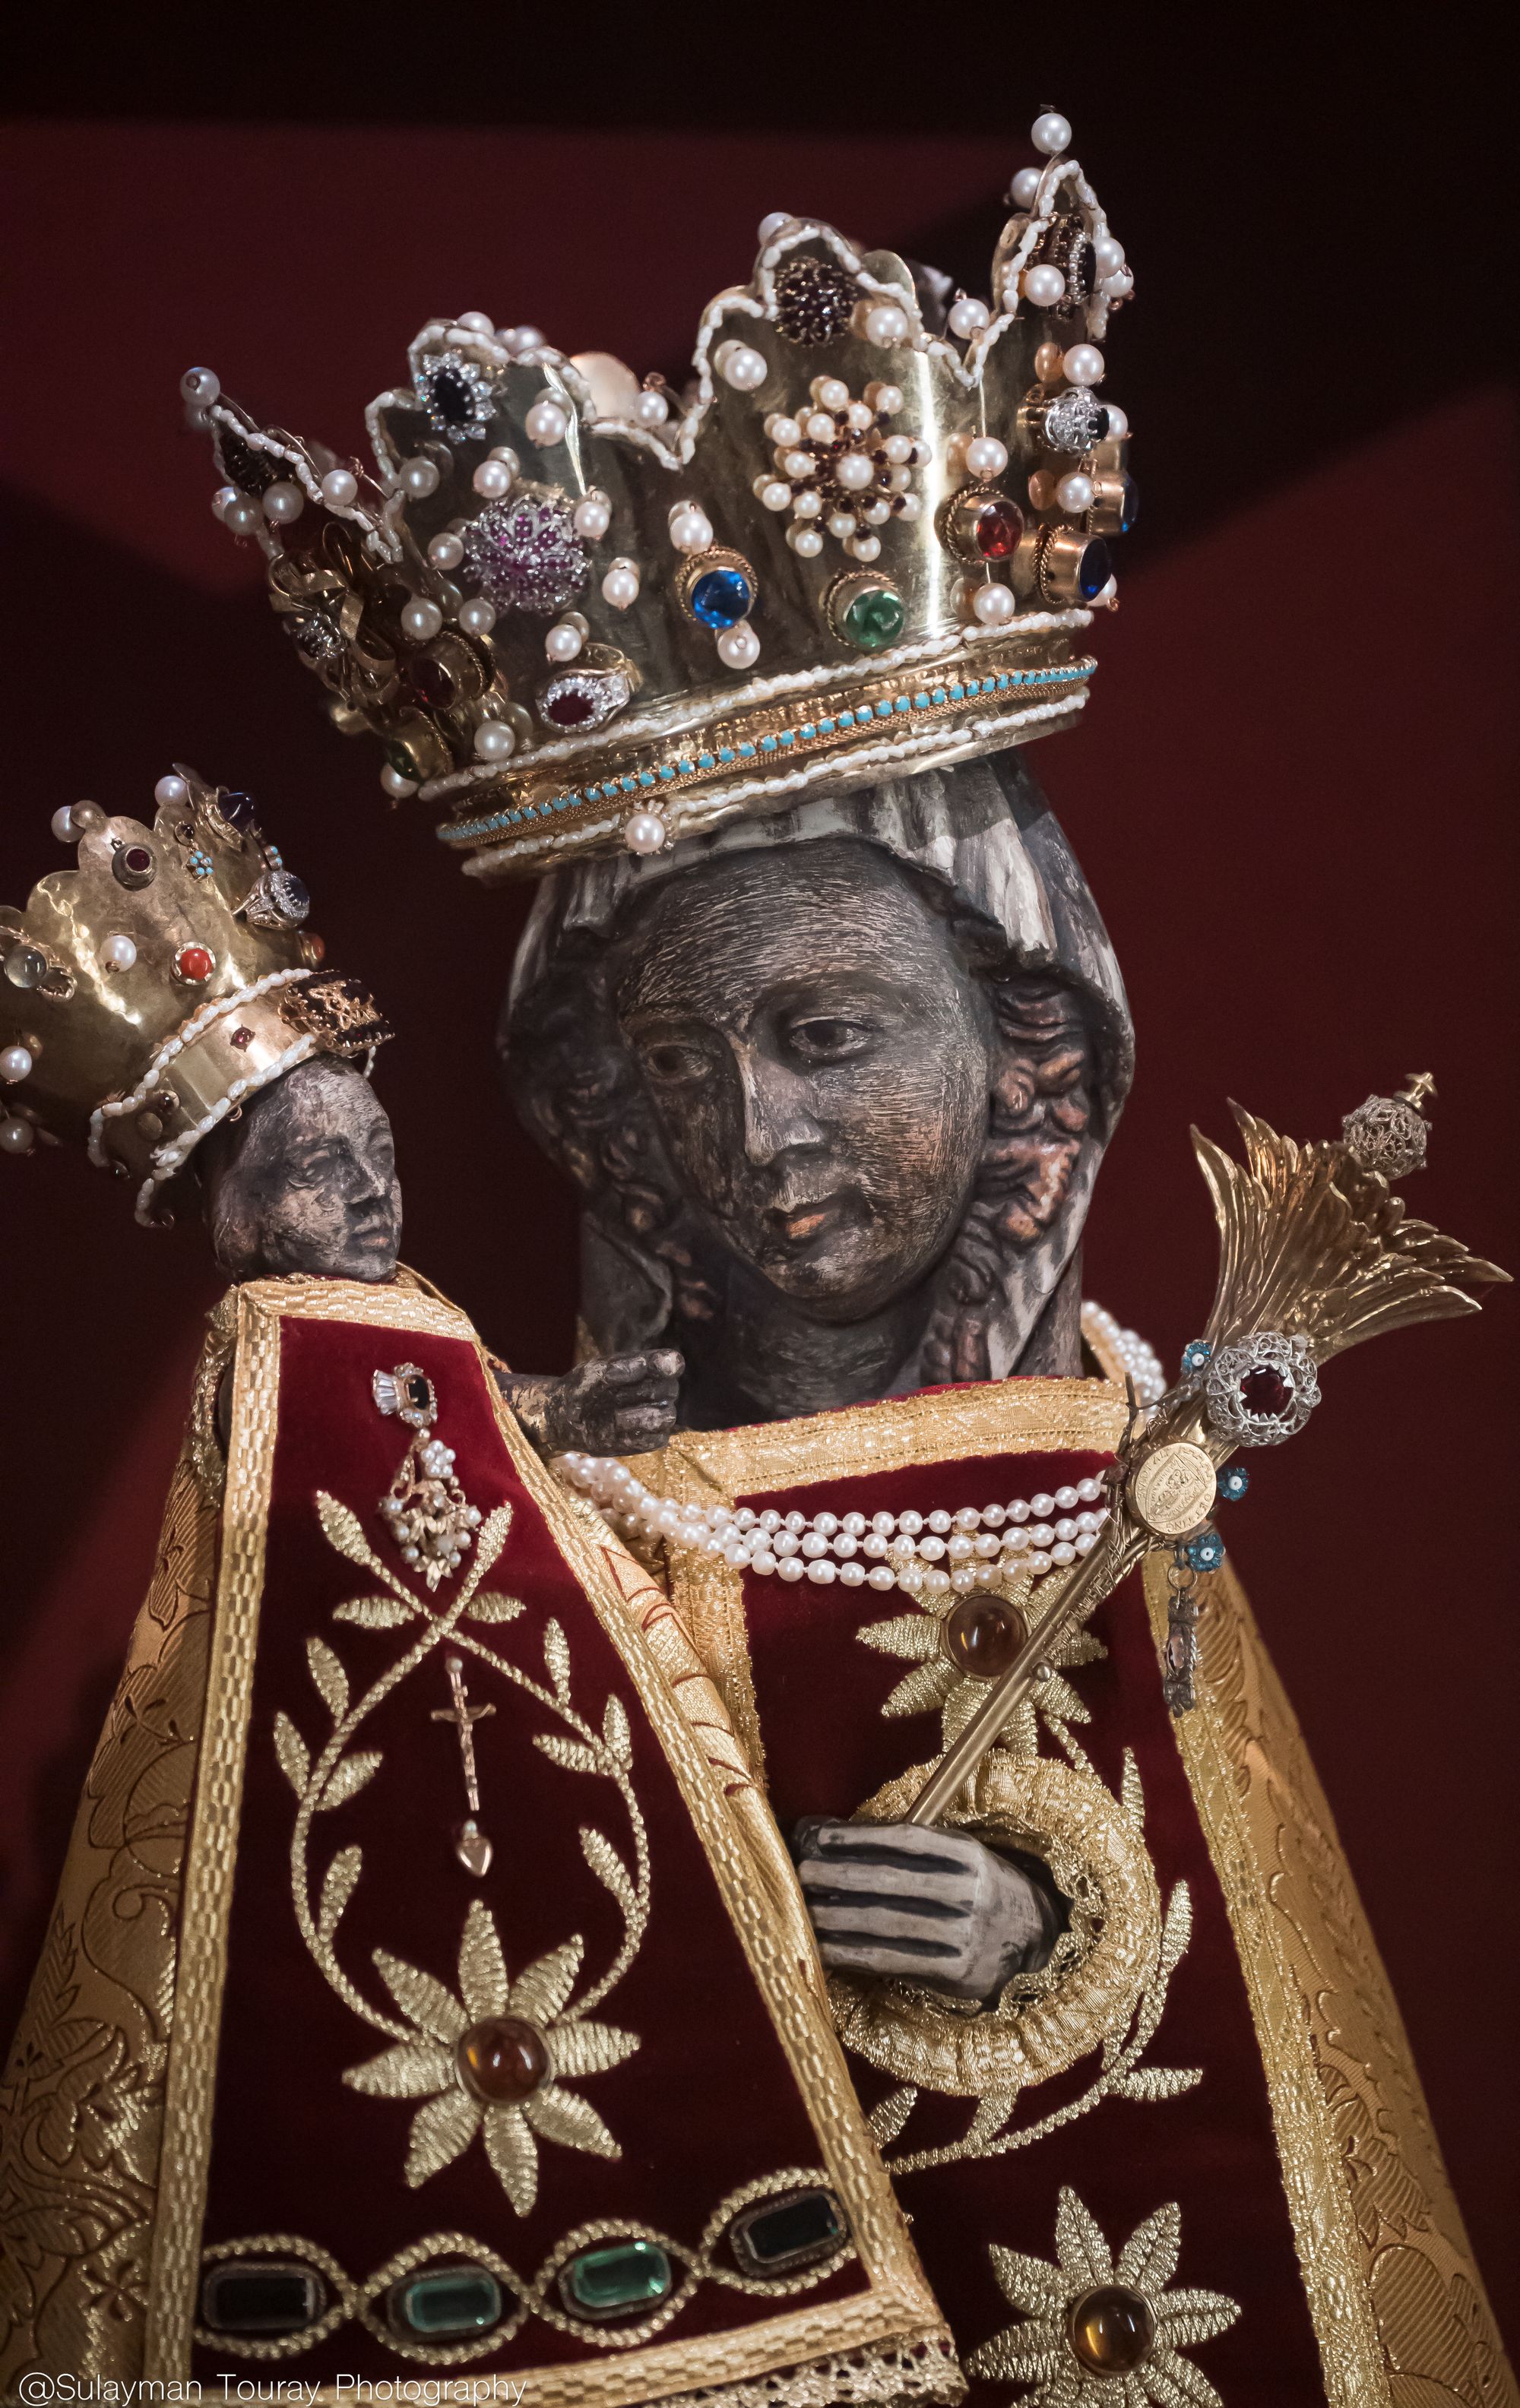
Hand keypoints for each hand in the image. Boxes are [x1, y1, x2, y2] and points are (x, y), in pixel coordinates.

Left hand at [496, 1350, 683, 1457]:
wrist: (565, 1418)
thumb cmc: (582, 1388)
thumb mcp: (593, 1373)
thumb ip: (620, 1367)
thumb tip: (644, 1365)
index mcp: (647, 1368)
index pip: (670, 1363)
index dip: (668, 1364)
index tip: (661, 1365)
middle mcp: (656, 1391)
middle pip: (670, 1389)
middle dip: (645, 1392)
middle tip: (616, 1394)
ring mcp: (654, 1416)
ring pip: (667, 1416)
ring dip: (643, 1417)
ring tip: (616, 1417)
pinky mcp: (648, 1440)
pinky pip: (657, 1440)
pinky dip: (639, 1436)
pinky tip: (617, 1432)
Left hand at [795, 1817, 1056, 2001]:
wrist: (1039, 1940)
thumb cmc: (983, 1891)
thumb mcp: (965, 1859)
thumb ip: (918, 1850)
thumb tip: (846, 1839)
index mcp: (971, 1854)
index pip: (908, 1840)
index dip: (861, 1837)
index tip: (821, 1837)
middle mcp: (971, 1892)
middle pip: (892, 1881)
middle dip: (840, 1875)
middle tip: (801, 1873)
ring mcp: (966, 1934)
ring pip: (888, 1923)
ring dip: (838, 1917)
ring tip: (804, 1910)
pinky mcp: (958, 1972)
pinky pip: (895, 1960)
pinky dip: (855, 1953)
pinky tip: (826, 1948)